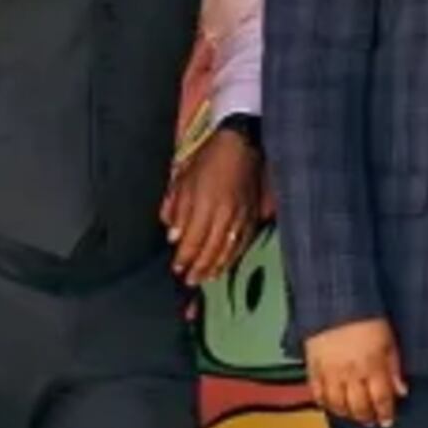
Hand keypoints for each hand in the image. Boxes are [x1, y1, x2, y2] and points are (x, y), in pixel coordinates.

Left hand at [162, 131, 262, 287]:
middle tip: (190, 281)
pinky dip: (234, 255)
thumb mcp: (183, 182)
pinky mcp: (253, 215)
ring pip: (229, 249)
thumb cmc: (207, 161)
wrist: (242, 145)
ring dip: (217, 266)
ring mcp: (242, 216)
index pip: (192, 241)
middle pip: (211, 250)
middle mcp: (224, 214)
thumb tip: (174, 236)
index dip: (184, 258)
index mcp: (204, 205)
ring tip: (207, 278)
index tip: (176, 269)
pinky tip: (227, 263)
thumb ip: (176, 210)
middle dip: (199, 268)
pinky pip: (244, 241)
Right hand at [305, 317, 406, 427]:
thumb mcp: (389, 341)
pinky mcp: (313, 368)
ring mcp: (330, 373)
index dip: (385, 413)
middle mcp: (351, 373)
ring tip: (352, 416)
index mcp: (372, 366)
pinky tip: (331, 406)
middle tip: (371, 422)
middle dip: (366, 417)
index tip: (387, 421)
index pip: (380, 398)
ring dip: (346, 414)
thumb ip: (395, 368)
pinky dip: (324, 403)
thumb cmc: (368, 320)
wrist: (337, 304)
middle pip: (358, 406)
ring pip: (337, 404)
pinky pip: (317, 393)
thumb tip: (401, 391)